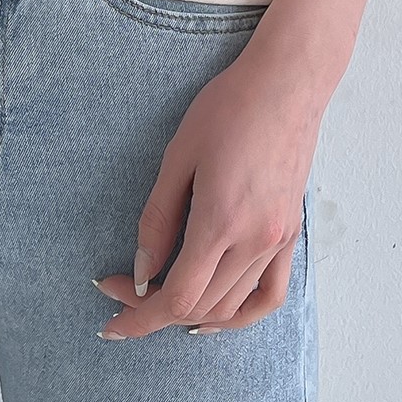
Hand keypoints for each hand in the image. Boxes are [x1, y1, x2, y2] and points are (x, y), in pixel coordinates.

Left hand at [94, 26, 325, 336]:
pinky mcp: (291, 235)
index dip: (138, 314)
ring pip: (231, 307)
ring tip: (156, 299)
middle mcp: (255, 241)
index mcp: (222, 221)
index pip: (178, 297)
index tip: (110, 314)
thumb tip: (141, 272)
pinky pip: (269, 295)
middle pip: (200, 307)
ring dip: (190, 314)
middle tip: (119, 289)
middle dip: (153, 310)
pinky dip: (239, 315)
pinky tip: (213, 317)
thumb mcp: (177, 157)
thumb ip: (158, 220)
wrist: (286, 84)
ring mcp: (278, 241)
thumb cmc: (227, 109)